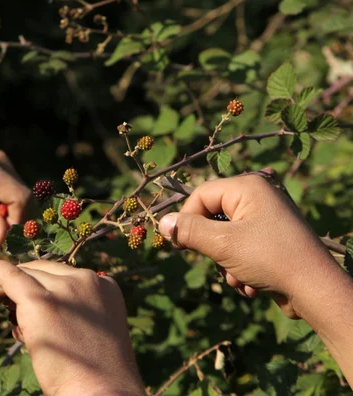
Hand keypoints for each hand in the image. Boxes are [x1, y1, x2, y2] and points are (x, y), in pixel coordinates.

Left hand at [0, 137, 31, 243]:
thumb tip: (4, 239)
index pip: (21, 198)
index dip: (18, 223)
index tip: (2, 243)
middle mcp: (2, 162)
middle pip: (25, 199)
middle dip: (14, 223)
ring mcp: (3, 164)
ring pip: (20, 199)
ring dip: (8, 217)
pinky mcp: (1, 170)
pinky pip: (12, 194)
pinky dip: (3, 209)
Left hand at [0, 258, 144, 395]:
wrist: (101, 391)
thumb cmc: (94, 374)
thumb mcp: (89, 332)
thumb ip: (70, 313)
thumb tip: (32, 313)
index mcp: (104, 286)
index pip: (63, 276)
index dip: (39, 282)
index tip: (20, 291)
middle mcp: (86, 280)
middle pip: (43, 271)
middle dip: (19, 280)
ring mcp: (64, 288)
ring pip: (25, 273)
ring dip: (0, 281)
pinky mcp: (40, 300)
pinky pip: (9, 276)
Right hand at [158, 174, 338, 318]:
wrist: (316, 290)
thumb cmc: (270, 259)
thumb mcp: (223, 244)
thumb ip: (190, 231)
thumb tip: (162, 223)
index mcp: (248, 188)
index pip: (201, 195)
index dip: (186, 219)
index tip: (178, 245)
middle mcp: (258, 197)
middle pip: (212, 217)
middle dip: (211, 247)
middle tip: (218, 263)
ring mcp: (266, 219)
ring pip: (224, 238)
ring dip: (225, 263)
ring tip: (238, 277)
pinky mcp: (270, 240)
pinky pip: (240, 249)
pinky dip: (239, 267)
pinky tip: (251, 283)